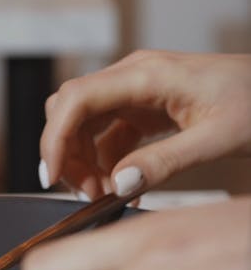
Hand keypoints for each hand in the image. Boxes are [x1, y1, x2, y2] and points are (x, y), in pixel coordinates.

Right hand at [39, 50, 250, 198]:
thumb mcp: (219, 138)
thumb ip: (167, 162)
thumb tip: (119, 184)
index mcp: (148, 75)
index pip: (77, 98)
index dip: (55, 137)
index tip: (52, 176)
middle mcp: (134, 77)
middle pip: (72, 110)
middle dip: (68, 153)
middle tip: (87, 193)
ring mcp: (138, 92)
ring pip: (86, 124)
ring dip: (86, 161)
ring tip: (107, 194)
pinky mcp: (146, 108)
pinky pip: (110, 134)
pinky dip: (107, 161)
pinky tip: (123, 186)